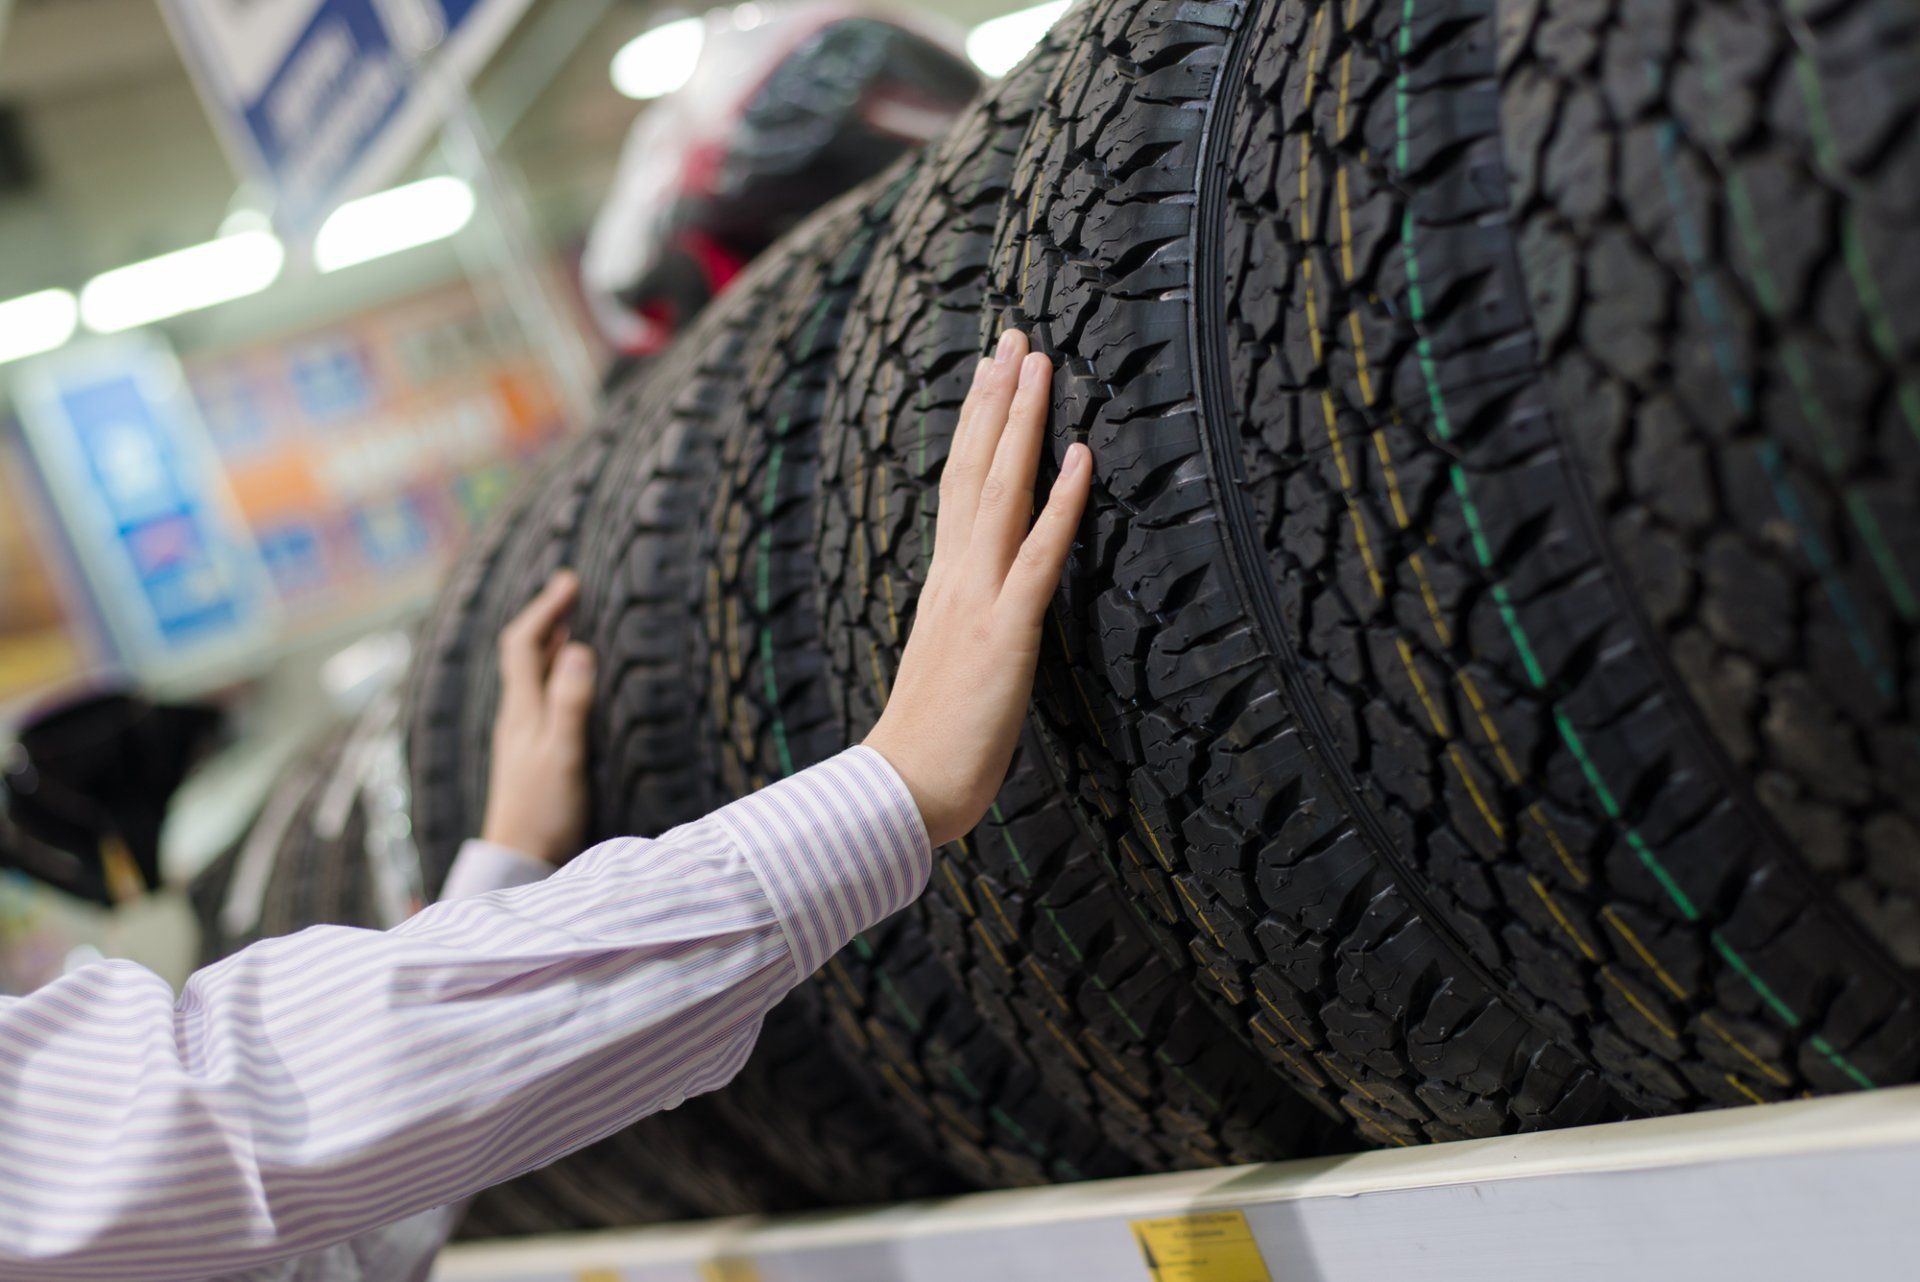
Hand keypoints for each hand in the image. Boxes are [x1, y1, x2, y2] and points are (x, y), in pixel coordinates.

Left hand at [479, 570, 595, 864]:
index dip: (546, 608)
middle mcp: (516, 716)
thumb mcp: (563, 755)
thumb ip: (570, 702)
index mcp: (521, 710)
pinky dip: (554, 673)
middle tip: (571, 589)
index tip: (571, 580)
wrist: (518, 861)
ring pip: (530, 675)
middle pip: (524, 654)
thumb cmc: (543, 812)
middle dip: (547, 617)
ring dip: (550, 643)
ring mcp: (520, 736)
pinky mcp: (530, 754)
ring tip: (571, 623)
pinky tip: (566, 683)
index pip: (525, 643)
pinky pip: (539, 696)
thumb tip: (578, 648)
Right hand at [864, 330, 1091, 846]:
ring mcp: (979, 598)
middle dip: (996, 398)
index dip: (977, 427)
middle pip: (975, 467)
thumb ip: (959, 632)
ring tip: (1038, 361)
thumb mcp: (944, 671)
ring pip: (1001, 490)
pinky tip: (1080, 456)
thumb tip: (973, 618)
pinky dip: (1061, 501)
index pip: (960, 487)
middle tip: (1013, 336)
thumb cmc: (923, 748)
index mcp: (942, 585)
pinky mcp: (1006, 631)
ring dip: (1022, 422)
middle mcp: (956, 576)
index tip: (989, 375)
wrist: (899, 793)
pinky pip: (1040, 555)